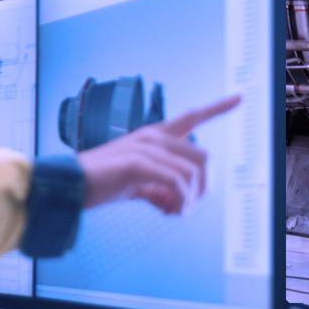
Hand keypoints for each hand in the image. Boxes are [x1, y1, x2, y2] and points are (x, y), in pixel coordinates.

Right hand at [76, 95, 240, 214]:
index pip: (191, 116)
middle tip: (184, 208)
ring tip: (171, 212)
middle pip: (203, 158)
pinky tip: (166, 210)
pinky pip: (176, 183)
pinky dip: (178, 201)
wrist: (69, 185)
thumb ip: (159, 188)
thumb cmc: (100, 183)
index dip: (217, 107)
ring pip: (192, 173)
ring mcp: (146, 147)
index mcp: (153, 136)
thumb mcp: (136, 184)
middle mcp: (153, 136)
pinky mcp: (138, 163)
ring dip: (189, 199)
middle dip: (202, 188)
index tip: (239, 97)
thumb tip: (176, 204)